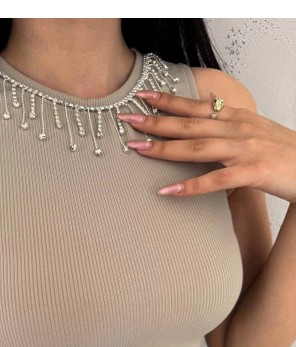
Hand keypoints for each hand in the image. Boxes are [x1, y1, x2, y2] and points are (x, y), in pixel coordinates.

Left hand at [117, 90, 295, 204]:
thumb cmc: (283, 152)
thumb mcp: (255, 129)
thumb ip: (229, 120)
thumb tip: (209, 105)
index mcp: (236, 118)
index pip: (196, 107)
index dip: (168, 100)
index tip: (142, 95)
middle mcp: (237, 129)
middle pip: (189, 125)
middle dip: (156, 122)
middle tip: (126, 120)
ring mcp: (245, 150)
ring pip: (197, 148)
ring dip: (165, 148)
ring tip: (137, 150)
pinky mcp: (252, 172)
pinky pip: (216, 180)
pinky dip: (190, 186)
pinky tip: (168, 190)